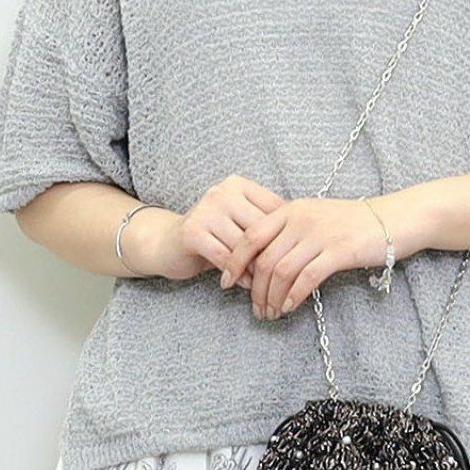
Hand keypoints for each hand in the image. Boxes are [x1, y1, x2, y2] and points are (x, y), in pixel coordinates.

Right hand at [133, 174, 286, 285]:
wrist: (167, 244)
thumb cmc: (212, 236)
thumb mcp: (240, 224)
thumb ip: (265, 225)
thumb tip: (303, 242)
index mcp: (239, 185)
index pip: (275, 210)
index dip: (288, 236)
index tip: (298, 257)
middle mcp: (222, 192)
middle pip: (261, 228)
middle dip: (273, 255)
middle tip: (284, 277)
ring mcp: (206, 210)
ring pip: (244, 245)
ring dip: (256, 268)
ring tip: (266, 284)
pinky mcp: (193, 231)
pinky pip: (224, 257)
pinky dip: (237, 274)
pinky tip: (244, 284)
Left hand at [219, 195, 387, 320]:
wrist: (394, 218)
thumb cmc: (353, 222)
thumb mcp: (315, 217)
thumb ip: (289, 232)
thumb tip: (264, 261)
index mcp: (290, 210)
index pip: (251, 236)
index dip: (234, 260)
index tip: (225, 281)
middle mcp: (301, 220)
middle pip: (264, 260)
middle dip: (254, 289)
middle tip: (255, 309)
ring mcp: (319, 235)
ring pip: (282, 271)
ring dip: (272, 297)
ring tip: (271, 313)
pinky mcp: (338, 251)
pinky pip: (307, 278)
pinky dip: (294, 296)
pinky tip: (289, 308)